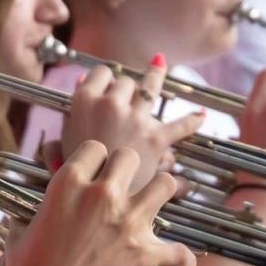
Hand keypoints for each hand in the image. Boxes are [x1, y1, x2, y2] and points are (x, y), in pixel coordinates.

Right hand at [0, 142, 195, 265]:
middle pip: (131, 157)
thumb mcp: (20, 232)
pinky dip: (182, 262)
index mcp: (68, 183)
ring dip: (162, 197)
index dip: (99, 161)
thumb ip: (31, 214)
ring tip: (156, 211)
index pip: (96, 148)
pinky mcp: (144, 253)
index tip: (100, 174)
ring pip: (166, 184)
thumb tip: (28, 213)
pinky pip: (179, 251)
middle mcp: (101, 194)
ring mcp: (126, 222)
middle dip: (131, 171)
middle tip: (127, 190)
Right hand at [61, 60, 205, 188]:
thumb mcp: (64, 140)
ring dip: (156, 75)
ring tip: (160, 65)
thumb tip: (80, 80)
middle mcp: (111, 105)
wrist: (93, 200)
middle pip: (125, 82)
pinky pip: (180, 125)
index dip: (106, 77)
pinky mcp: (155, 138)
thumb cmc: (77, 173)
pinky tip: (200, 115)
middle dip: (127, 87)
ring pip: (150, 87)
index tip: (109, 80)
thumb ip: (70, 111)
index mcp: (85, 102)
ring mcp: (135, 119)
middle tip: (127, 94)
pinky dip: (192, 121)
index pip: (101, 73)